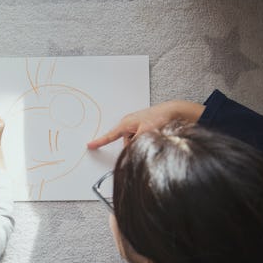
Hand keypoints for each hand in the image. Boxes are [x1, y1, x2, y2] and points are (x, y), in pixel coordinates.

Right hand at [87, 100, 204, 148]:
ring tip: (153, 135)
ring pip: (133, 141)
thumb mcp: (146, 134)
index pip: (110, 136)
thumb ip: (136, 145)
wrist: (173, 111)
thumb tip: (131, 152)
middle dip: (133, 146)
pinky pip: (138, 137)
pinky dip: (144, 138)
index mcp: (126, 124)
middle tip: (146, 141)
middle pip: (125, 143)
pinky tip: (154, 134)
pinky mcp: (142, 125)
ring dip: (140, 142)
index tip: (89, 145)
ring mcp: (135, 124)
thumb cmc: (160, 119)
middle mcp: (128, 123)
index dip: (99, 142)